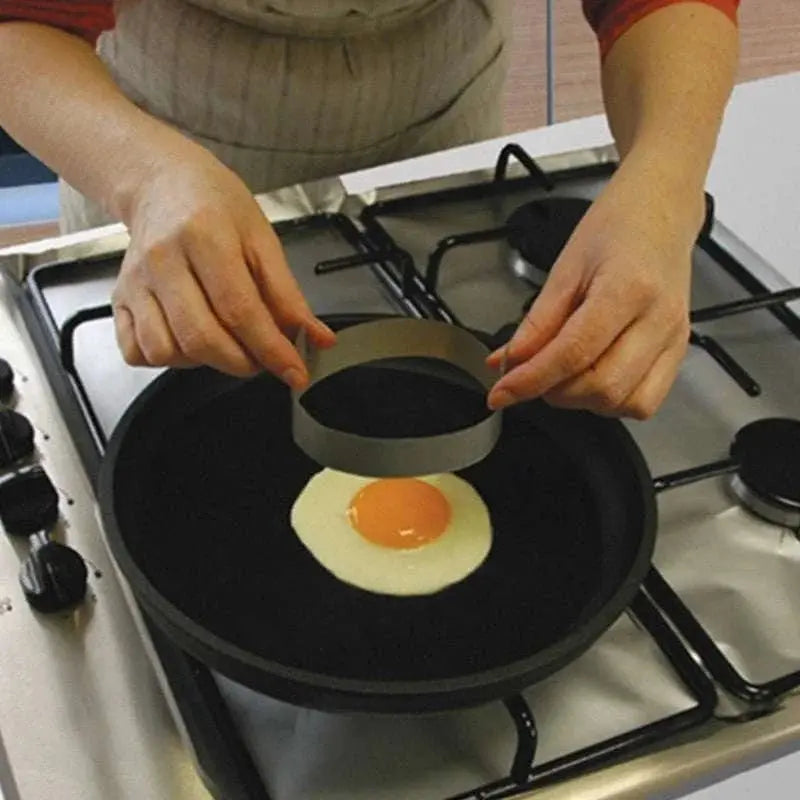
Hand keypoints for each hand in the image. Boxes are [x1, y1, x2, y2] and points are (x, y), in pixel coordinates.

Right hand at [111, 148, 334, 386]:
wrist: (162, 183)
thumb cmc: (215, 206)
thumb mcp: (263, 238)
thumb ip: (289, 295)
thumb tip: (318, 339)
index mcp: (204, 236)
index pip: (240, 310)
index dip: (271, 350)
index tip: (295, 373)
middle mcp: (163, 260)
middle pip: (202, 337)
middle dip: (242, 362)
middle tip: (262, 358)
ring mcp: (135, 282)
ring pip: (166, 351)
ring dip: (205, 362)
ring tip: (225, 343)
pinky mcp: (119, 298)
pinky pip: (136, 351)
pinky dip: (167, 359)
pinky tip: (189, 341)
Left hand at [486, 164, 704, 418]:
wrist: (661, 211)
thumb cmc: (616, 229)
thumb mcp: (565, 268)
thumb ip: (537, 322)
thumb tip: (507, 362)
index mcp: (628, 289)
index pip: (573, 353)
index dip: (531, 380)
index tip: (501, 393)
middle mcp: (659, 320)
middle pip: (601, 386)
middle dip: (554, 391)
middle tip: (531, 375)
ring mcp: (674, 339)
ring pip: (623, 402)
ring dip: (582, 400)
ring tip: (562, 374)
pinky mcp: (679, 351)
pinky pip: (645, 402)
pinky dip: (611, 402)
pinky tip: (591, 380)